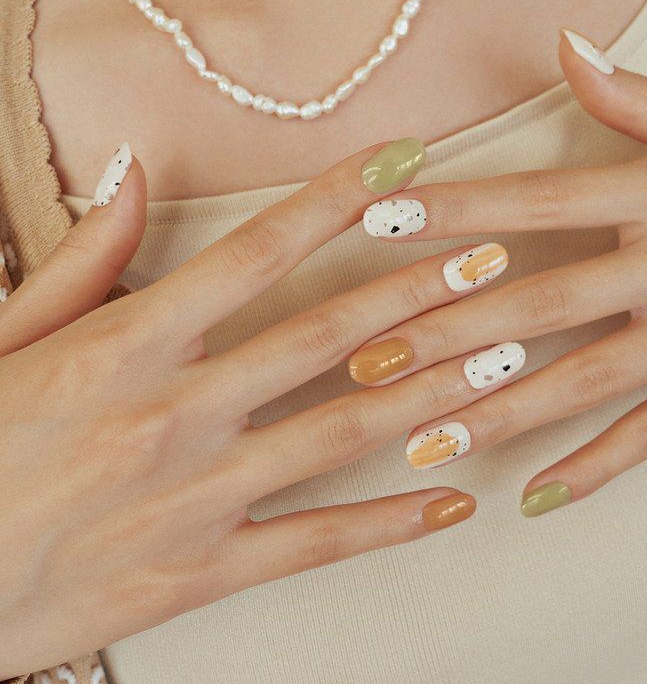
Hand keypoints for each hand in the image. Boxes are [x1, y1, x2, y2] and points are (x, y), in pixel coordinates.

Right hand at [0, 138, 507, 677]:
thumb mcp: (6, 339)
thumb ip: (81, 261)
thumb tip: (129, 174)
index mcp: (126, 347)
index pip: (256, 252)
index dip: (336, 200)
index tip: (400, 164)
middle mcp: (174, 414)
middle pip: (325, 337)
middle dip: (418, 291)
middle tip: (494, 258)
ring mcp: (195, 499)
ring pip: (341, 435)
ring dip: (434, 392)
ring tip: (505, 359)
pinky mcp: (201, 575)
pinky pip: (317, 542)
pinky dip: (392, 522)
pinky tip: (455, 501)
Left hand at [353, 30, 646, 516]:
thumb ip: (636, 97)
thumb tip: (564, 44)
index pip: (536, 202)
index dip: (456, 211)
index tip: (380, 223)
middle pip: (542, 305)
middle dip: (449, 335)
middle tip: (368, 363)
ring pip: (585, 382)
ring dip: (501, 414)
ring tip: (424, 442)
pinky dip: (597, 467)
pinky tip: (534, 497)